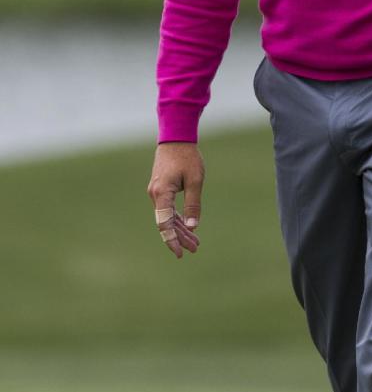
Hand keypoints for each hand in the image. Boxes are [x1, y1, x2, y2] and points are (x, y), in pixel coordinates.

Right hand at [147, 142, 204, 258]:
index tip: (180, 253)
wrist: (175, 138)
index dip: (172, 240)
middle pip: (167, 223)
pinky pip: (168, 209)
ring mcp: (157, 192)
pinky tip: (188, 228)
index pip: (164, 224)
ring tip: (195, 243)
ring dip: (181, 229)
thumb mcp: (195, 181)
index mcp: (161, 194)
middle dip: (181, 237)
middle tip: (195, 249)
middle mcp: (155, 195)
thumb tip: (193, 227)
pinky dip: (178, 218)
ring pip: (168, 217)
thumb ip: (193, 205)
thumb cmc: (187, 158)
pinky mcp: (161, 189)